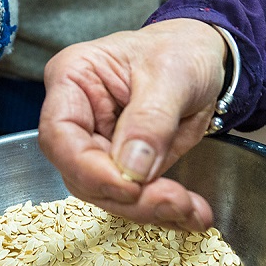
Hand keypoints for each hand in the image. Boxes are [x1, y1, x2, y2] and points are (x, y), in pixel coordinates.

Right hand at [38, 19, 226, 230]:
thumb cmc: (181, 51)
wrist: (205, 60)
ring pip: (106, 193)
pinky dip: (163, 211)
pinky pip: (133, 198)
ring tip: (192, 210)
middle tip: (175, 202)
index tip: (130, 186)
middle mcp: (77, 116)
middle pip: (81, 173)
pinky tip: (193, 215)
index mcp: (72, 79)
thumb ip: (151, 119)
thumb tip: (131, 168)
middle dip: (128, 196)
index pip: (60, 134)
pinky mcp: (121, 168)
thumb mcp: (172, 73)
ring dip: (149, 209)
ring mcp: (97, 145)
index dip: (88, 168)